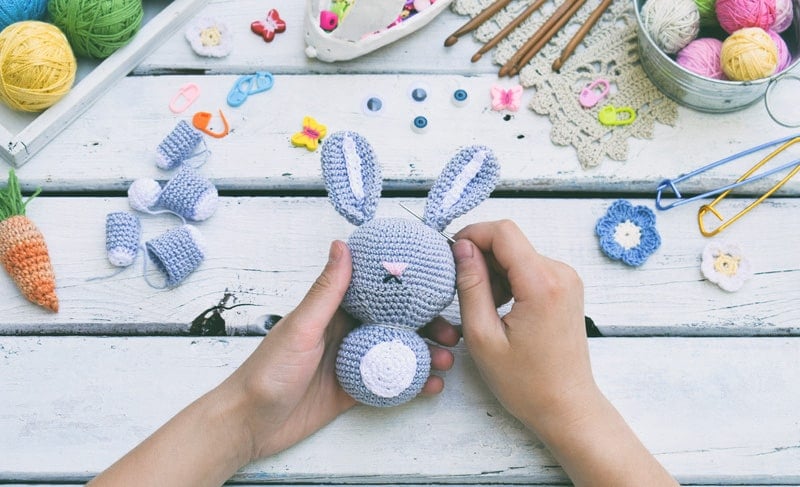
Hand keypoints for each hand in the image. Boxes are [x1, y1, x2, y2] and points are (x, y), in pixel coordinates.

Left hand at [88, 240, 457, 486]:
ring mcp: (352, 362)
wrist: (249, 423)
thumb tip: (342, 244)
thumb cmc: (267, 371)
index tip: (438, 286)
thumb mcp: (301, 327)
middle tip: (452, 332)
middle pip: (396, 323)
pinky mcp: (352, 391)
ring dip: (424, 355)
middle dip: (426, 326)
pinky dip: (413, 385)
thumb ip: (326, 291)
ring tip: (447, 361)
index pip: (378, 293)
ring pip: (397, 353)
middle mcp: (346, 332)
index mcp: (333, 311)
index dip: (409, 288)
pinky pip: (390, 384)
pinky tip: (432, 387)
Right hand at [452, 220, 676, 485]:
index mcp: (542, 284)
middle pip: (510, 241)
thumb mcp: (483, 336)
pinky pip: (530, 267)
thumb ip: (471, 286)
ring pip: (518, 254)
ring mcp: (567, 280)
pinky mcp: (566, 288)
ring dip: (494, 272)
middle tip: (464, 292)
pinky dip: (510, 280)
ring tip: (485, 308)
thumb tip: (462, 248)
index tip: (451, 256)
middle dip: (481, 259)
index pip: (503, 232)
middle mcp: (561, 274)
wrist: (566, 406)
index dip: (472, 235)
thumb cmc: (526, 382)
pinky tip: (501, 310)